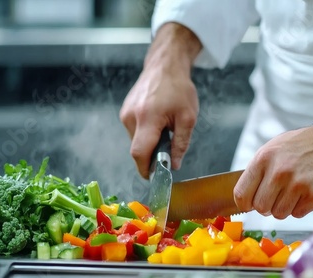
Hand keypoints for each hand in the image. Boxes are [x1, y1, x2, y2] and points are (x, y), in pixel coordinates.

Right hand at [120, 23, 201, 178]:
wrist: (164, 66)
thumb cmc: (179, 89)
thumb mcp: (188, 118)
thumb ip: (180, 144)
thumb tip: (174, 165)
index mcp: (147, 118)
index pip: (140, 153)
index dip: (145, 169)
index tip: (153, 177)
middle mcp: (131, 117)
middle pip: (138, 149)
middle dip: (151, 155)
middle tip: (168, 148)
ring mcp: (125, 114)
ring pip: (136, 141)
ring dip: (149, 142)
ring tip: (164, 129)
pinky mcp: (124, 111)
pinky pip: (134, 131)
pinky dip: (145, 134)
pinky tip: (156, 122)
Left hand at [234, 97, 312, 218]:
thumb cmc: (305, 145)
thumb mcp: (274, 148)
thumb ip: (259, 171)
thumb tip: (244, 198)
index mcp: (264, 159)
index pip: (242, 193)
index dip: (244, 204)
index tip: (248, 205)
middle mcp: (280, 171)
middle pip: (261, 208)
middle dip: (267, 206)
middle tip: (276, 197)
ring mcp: (299, 184)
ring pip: (280, 214)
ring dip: (285, 208)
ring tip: (294, 192)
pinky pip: (299, 213)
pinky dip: (302, 207)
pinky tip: (308, 192)